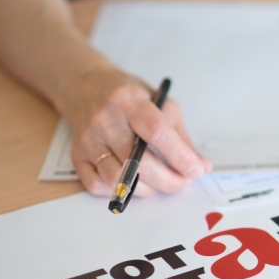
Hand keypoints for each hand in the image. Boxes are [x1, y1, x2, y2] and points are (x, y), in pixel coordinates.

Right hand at [62, 66, 211, 196]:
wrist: (85, 87)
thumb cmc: (129, 97)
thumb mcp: (160, 104)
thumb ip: (181, 136)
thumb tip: (201, 167)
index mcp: (129, 101)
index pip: (156, 131)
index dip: (179, 155)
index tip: (195, 170)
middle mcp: (105, 120)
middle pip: (139, 161)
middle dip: (168, 180)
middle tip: (183, 182)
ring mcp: (88, 139)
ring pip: (119, 178)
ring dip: (147, 189)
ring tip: (160, 182)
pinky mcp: (77, 156)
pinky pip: (97, 185)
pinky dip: (120, 190)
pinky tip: (134, 181)